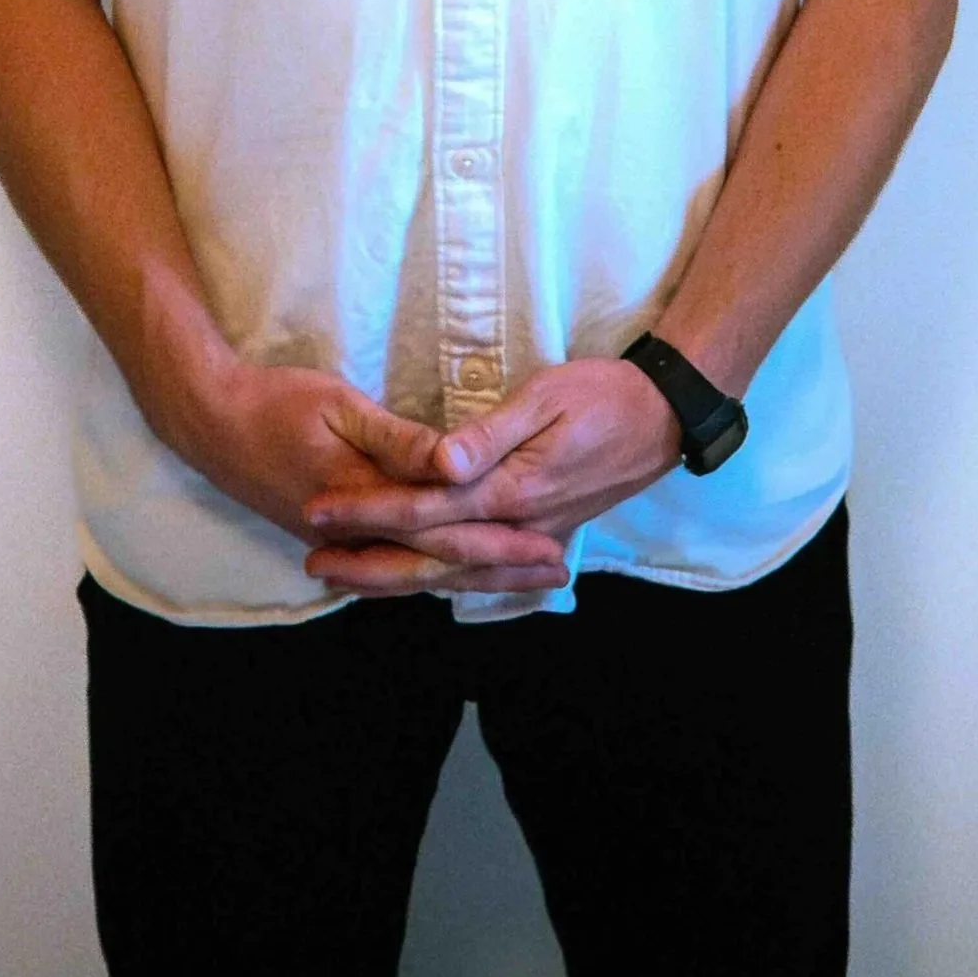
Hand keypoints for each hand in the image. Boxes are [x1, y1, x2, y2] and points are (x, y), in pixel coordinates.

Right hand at [174, 360, 570, 594]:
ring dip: (471, 574)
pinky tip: (453, 572)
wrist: (209, 423)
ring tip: (521, 576)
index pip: (446, 535)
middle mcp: (358, 536)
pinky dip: (430, 572)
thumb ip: (398, 441)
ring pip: (417, 573)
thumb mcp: (339, 406)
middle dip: (500, 567)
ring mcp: (344, 543)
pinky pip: (393, 566)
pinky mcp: (335, 537)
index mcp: (366, 504)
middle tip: (555, 570)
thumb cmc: (276, 403)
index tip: (550, 546)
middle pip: (440, 563)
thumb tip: (453, 462)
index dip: (500, 543)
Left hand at [300, 359, 681, 596]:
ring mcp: (532, 536)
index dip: (367, 511)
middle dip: (369, 562)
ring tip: (350, 578)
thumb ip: (489, 434)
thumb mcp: (545, 397)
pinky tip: (420, 582)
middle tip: (314, 566)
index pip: (423, 510)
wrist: (663, 418)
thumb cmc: (603, 394)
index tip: (319, 510)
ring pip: (454, 574)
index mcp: (511, 491)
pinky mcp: (542, 535)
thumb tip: (438, 463)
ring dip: (399, 579)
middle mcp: (517, 526)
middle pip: (430, 558)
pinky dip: (444, 580)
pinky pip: (482, 571)